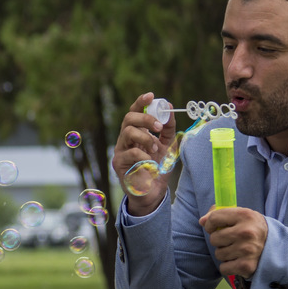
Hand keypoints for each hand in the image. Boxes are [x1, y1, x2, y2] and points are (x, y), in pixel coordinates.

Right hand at [114, 92, 175, 215]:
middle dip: (146, 119)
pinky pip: (130, 153)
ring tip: (156, 149)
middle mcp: (125, 140)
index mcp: (136, 133)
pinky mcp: (119, 164)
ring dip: (146, 138)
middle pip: (128, 119)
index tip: (151, 96)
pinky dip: (144, 155)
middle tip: (160, 127)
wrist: (153, 192)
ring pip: (128, 133)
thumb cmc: (158, 168)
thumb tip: (169, 107)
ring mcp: (120, 151)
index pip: (134, 112)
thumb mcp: (169, 145)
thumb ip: (169, 128)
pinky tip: (150, 164)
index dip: (140, 102)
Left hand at [199, 207, 267, 278]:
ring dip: (225, 254)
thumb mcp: (242, 216)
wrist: (277, 248)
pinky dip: (229, 266)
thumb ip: (221, 214)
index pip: (214, 218)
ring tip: (238, 251)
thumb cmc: (253, 230)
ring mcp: (246, 250)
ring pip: (218, 254)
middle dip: (219, 241)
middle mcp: (246, 232)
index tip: (214, 228)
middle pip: (214, 238)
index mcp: (245, 215)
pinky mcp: (246, 266)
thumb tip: (202, 221)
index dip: (210, 224)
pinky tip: (239, 261)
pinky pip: (223, 267)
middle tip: (232, 241)